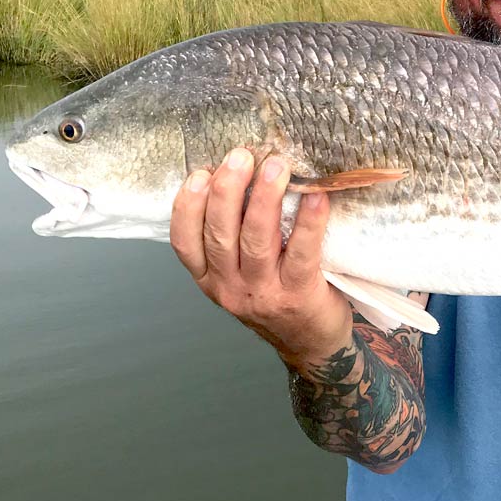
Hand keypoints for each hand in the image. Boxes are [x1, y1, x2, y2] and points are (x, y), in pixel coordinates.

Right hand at [170, 148, 353, 367]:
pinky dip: (309, 222)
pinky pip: (301, 253)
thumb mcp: (239, 274)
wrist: (311, 344)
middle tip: (241, 155)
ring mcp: (263, 293)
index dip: (188, 206)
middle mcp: (230, 288)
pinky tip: (316, 196)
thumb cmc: (275, 297)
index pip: (183, 242)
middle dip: (227, 190)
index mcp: (210, 279)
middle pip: (219, 234)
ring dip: (264, 199)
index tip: (200, 173)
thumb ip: (232, 237)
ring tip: (276, 166)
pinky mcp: (298, 295)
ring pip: (256, 241)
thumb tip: (236, 175)